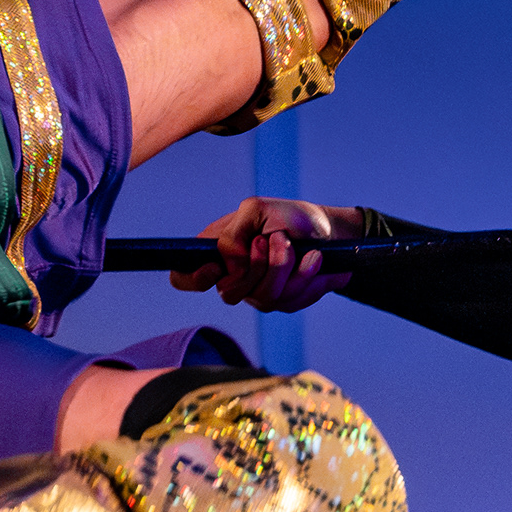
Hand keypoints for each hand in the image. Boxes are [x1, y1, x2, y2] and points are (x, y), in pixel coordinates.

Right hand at [170, 198, 350, 309]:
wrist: (328, 230)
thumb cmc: (289, 217)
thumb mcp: (255, 210)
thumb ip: (233, 235)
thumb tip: (233, 264)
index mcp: (217, 252)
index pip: (183, 277)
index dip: (193, 279)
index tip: (215, 269)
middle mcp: (232, 276)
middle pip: (229, 293)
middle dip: (259, 266)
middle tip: (276, 239)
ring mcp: (256, 292)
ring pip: (264, 298)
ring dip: (287, 266)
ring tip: (296, 246)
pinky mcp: (282, 301)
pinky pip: (289, 300)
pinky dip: (306, 275)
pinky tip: (313, 259)